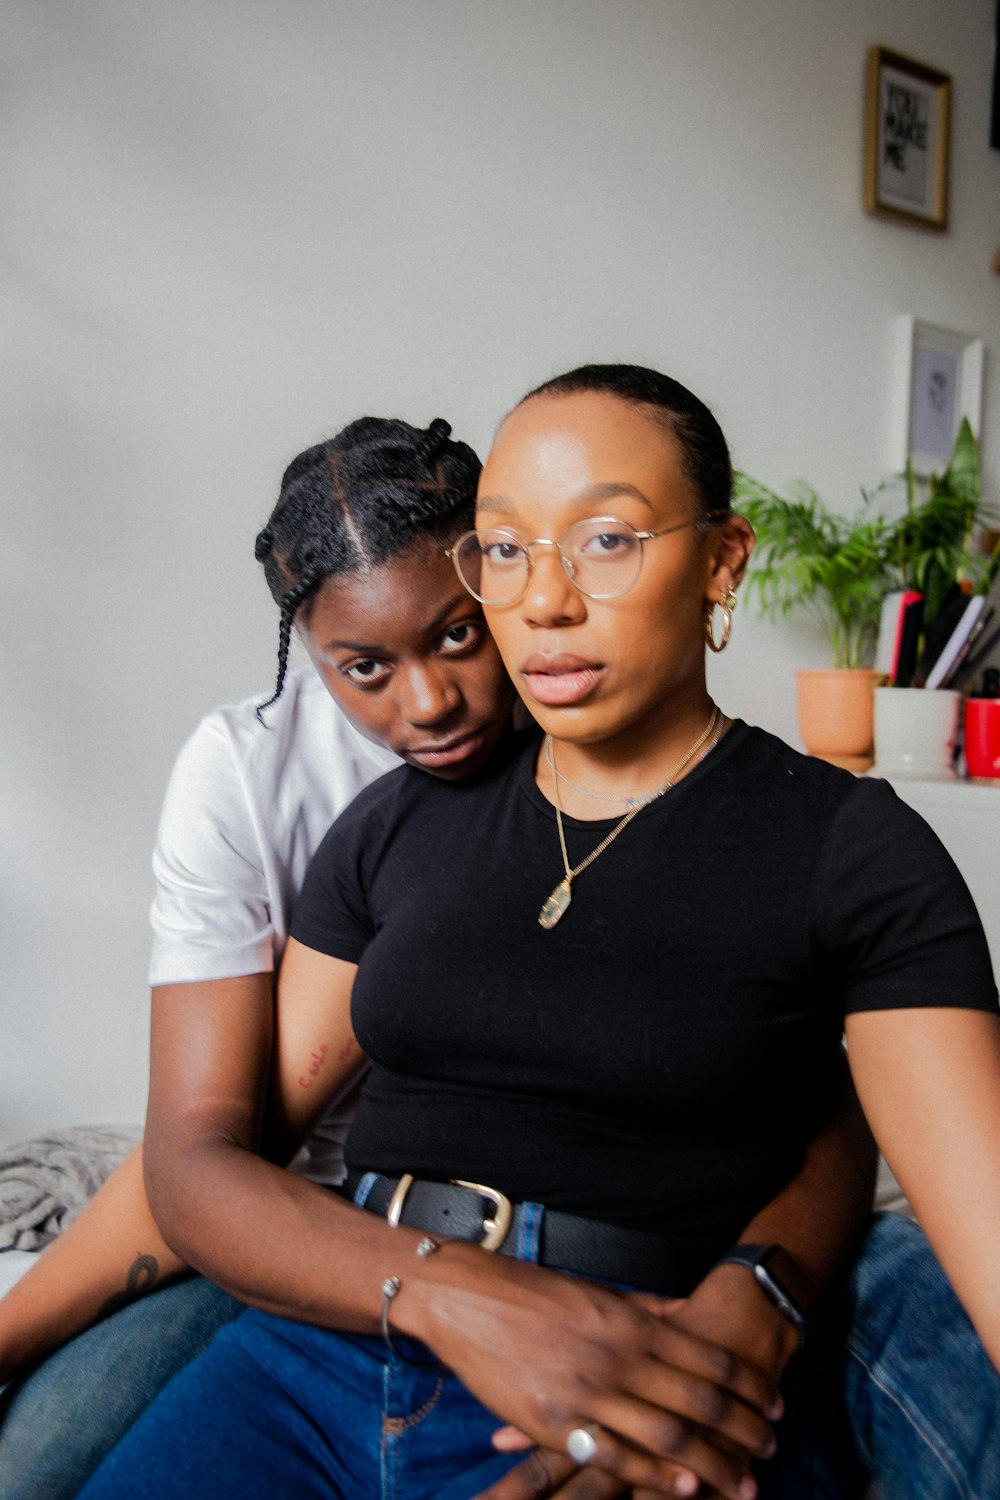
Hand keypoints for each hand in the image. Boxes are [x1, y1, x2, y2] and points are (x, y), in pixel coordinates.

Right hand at [404, 1247, 779, 1499]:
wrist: (468, 1297)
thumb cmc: (537, 1293)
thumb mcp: (601, 1293)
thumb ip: (647, 1311)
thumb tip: (687, 1314)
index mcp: (634, 1322)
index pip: (711, 1360)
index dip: (751, 1387)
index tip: (777, 1405)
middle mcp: (621, 1357)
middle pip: (702, 1403)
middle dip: (746, 1431)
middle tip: (773, 1448)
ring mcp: (589, 1392)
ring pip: (670, 1438)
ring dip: (716, 1464)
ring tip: (745, 1482)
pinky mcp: (556, 1423)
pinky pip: (617, 1459)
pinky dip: (657, 1479)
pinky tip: (686, 1490)